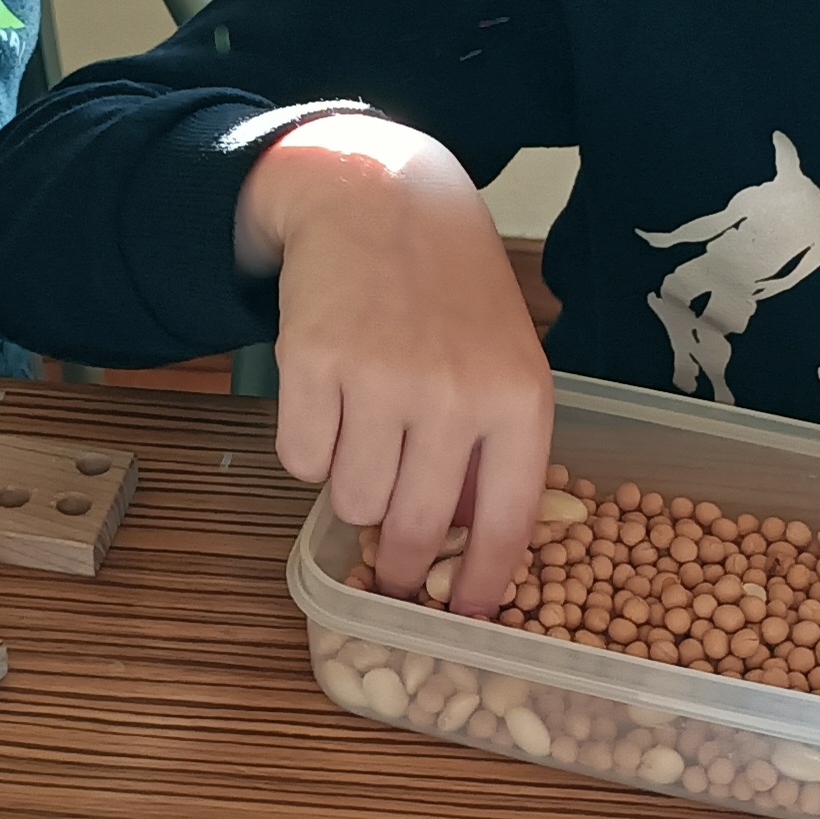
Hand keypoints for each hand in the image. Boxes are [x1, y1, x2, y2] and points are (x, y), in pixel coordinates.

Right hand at [237, 113, 551, 617]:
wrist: (379, 198)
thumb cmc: (452, 292)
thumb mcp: (505, 360)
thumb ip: (497, 450)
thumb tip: (471, 550)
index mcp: (518, 399)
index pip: (505, 524)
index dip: (478, 586)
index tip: (462, 619)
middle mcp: (453, 394)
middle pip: (413, 528)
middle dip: (398, 564)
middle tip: (389, 567)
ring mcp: (380, 379)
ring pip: (351, 502)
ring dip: (351, 490)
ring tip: (364, 437)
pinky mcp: (312, 365)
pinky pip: (301, 460)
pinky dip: (309, 450)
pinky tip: (330, 403)